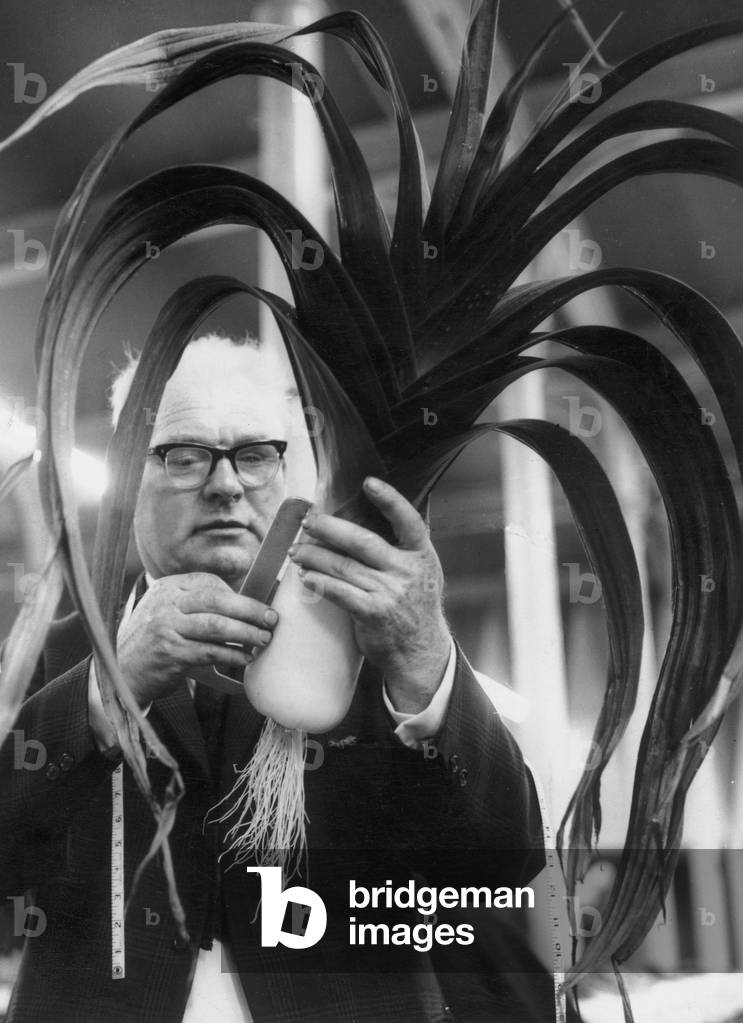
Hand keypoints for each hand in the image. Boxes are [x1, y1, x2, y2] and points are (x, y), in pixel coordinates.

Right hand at [116, 572, 278, 704]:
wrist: (121, 673)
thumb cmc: (154, 643)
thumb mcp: (169, 613)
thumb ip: (197, 606)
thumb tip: (246, 605)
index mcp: (167, 587)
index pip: (210, 583)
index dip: (239, 596)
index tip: (260, 607)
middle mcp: (165, 603)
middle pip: (217, 599)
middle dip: (250, 609)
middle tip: (272, 620)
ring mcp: (166, 627)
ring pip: (217, 625)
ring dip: (246, 633)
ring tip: (264, 640)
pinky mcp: (169, 652)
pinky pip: (209, 652)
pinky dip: (231, 656)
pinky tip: (245, 659)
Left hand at [288, 477, 451, 712]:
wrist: (421, 652)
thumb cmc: (415, 607)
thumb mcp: (422, 574)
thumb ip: (402, 550)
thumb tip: (367, 521)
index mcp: (421, 555)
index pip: (408, 520)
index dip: (390, 499)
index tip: (369, 483)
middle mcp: (407, 571)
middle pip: (362, 541)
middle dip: (329, 528)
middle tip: (307, 522)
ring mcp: (390, 592)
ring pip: (344, 566)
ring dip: (314, 556)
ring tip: (296, 551)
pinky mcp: (373, 613)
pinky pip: (339, 591)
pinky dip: (319, 582)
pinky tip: (306, 576)